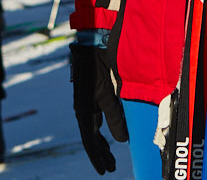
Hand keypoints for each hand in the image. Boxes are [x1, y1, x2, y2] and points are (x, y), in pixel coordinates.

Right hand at [70, 38, 127, 173]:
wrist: (94, 40)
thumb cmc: (100, 64)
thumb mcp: (109, 92)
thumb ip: (115, 115)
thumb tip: (122, 140)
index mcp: (84, 109)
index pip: (90, 140)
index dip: (98, 156)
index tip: (104, 171)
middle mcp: (83, 107)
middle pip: (91, 137)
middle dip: (101, 153)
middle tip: (109, 168)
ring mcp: (86, 101)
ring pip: (93, 128)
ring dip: (102, 143)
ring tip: (111, 156)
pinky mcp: (92, 94)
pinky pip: (96, 117)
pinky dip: (103, 128)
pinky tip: (109, 132)